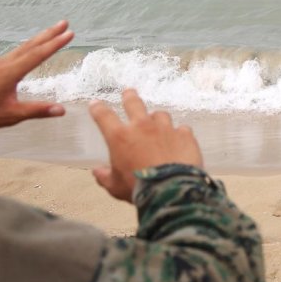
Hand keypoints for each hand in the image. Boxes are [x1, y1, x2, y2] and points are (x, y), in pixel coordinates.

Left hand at [0, 20, 73, 130]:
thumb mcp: (13, 114)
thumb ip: (38, 110)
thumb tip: (62, 110)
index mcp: (11, 72)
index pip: (38, 55)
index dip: (55, 44)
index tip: (70, 34)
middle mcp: (6, 63)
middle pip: (31, 45)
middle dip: (49, 33)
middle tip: (65, 23)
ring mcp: (0, 63)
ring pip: (24, 46)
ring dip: (40, 37)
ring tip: (53, 30)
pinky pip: (17, 50)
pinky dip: (30, 44)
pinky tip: (32, 45)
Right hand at [89, 89, 203, 201]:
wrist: (171, 189)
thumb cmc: (138, 188)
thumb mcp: (115, 186)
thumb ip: (105, 177)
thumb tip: (97, 172)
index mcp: (120, 137)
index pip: (104, 116)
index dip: (98, 108)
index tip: (95, 103)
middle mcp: (142, 127)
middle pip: (134, 103)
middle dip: (130, 96)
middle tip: (128, 92)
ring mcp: (165, 128)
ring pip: (160, 115)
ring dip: (157, 119)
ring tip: (158, 125)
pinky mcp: (184, 134)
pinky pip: (181, 129)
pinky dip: (178, 134)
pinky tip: (179, 141)